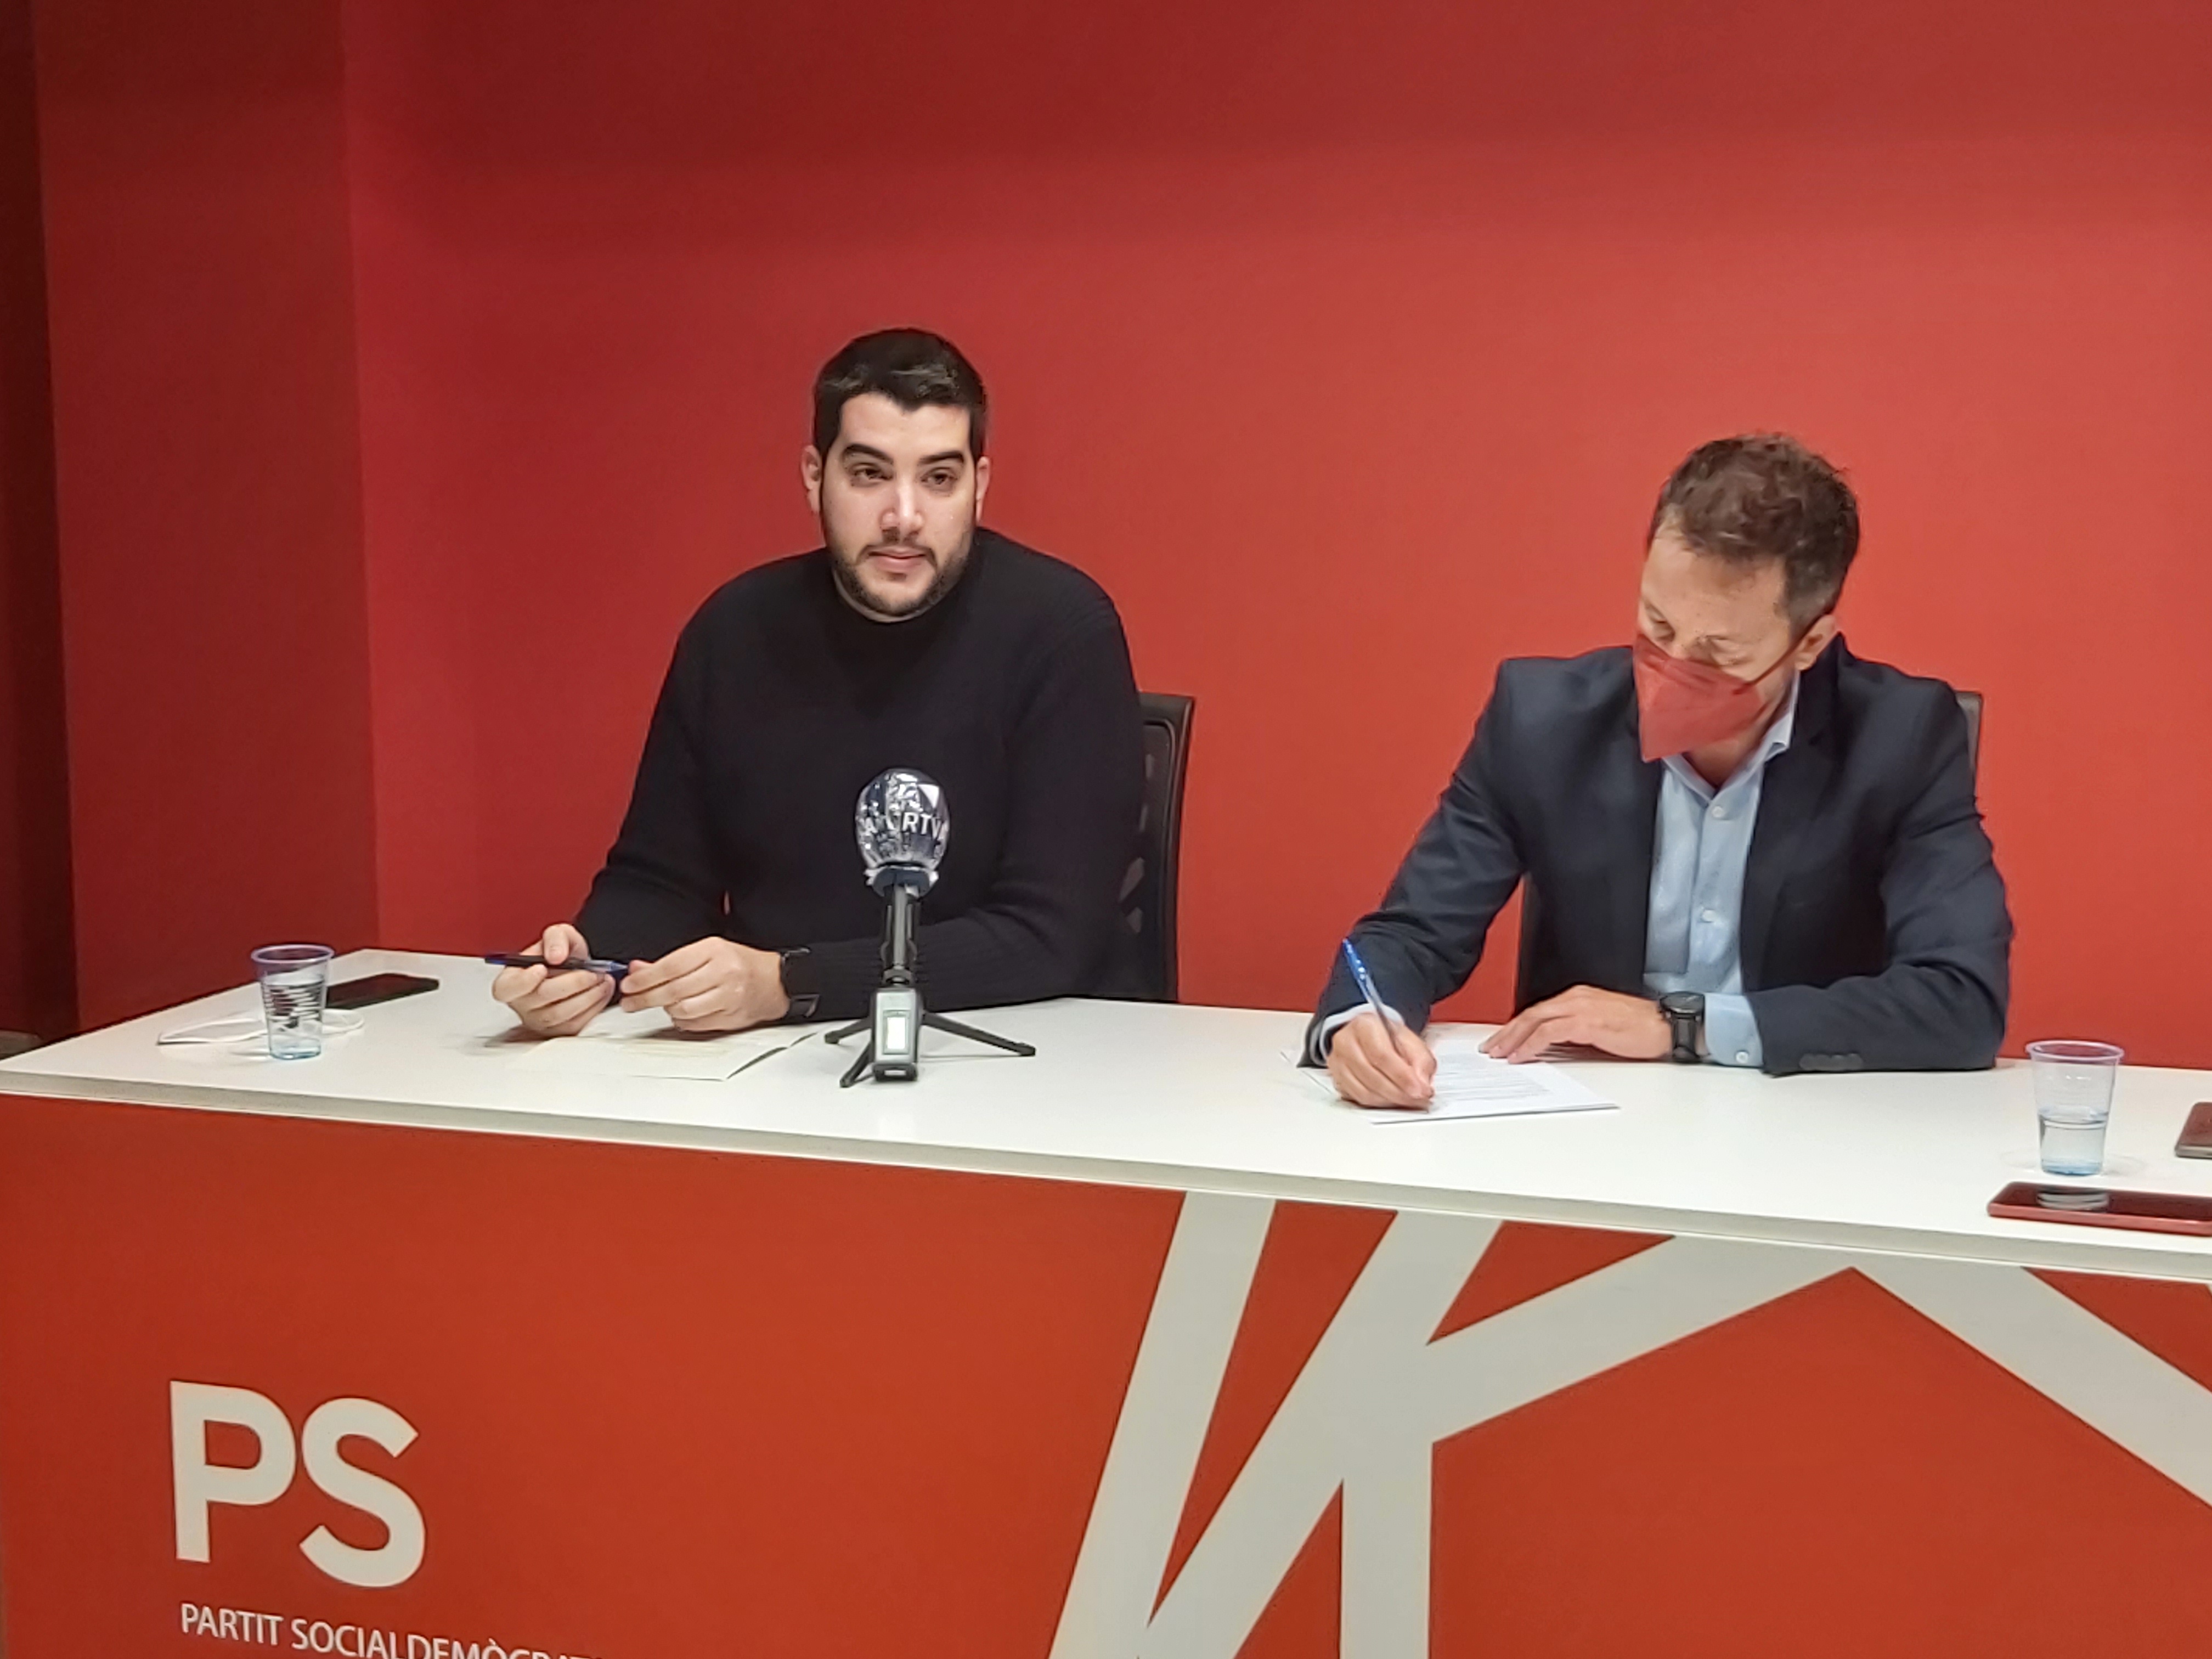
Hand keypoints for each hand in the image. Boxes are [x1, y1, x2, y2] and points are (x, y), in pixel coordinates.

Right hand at [491, 922, 614, 1035]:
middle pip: (543, 997)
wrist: (577, 969)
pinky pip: (575, 1023)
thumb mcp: (557, 934)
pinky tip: (602, 991)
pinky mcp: (558, 1030)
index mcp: (510, 981)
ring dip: (588, 995)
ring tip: (602, 979)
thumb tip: (555, 956)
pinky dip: (594, 1006)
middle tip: (593, 972)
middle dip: (573, 982)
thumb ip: (554, 938)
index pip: (507, 988)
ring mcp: (538, 1020)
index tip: (542, 968)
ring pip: (561, 1013)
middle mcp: (521, 1004)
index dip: (524, 980)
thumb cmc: (560, 954)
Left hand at [619, 937, 788, 1032]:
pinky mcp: (730, 1017)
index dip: (645, 978)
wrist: (776, 981)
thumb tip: (638, 969)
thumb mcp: (707, 952)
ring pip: (683, 1009)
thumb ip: (672, 961)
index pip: (671, 966)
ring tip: (660, 1004)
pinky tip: (680, 1013)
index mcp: (714, 950)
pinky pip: (696, 1023)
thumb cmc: (740, 964)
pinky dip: (682, 1021)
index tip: (629, 985)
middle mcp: (723, 972)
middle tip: (630, 1002)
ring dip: (666, 1009)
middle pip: (673, 990)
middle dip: (646, 998)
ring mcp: (728, 997)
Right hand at [1325, 1011, 1437, 1109]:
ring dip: (1391, 1101)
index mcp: (1364, 1026)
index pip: (1382, 1055)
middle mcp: (1346, 1042)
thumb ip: (1420, 1060)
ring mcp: (1338, 1062)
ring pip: (1364, 1092)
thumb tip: (1422, 1085)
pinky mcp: (1338, 1079)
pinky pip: (1359, 1099)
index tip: (1419, 1090)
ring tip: (1409, 1100)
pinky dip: (1379, 1104)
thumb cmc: (1387, 1037)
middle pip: (1372, 1076)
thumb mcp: (1410, 1040)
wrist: (1367, 1035)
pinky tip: (1393, 1101)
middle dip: (1399, 1093)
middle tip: (1418, 1098)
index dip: (1402, 1076)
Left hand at [1481, 986, 1669, 1062]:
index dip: (1517, 1026)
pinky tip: (1521, 1056)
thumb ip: (1577, 1031)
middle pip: (1530, 1013)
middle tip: (1491, 1047)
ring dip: (1513, 1038)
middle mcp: (1576, 998)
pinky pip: (1548, 1033)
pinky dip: (1531, 1044)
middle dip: (1507, 1031)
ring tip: (1499, 1053)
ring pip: (1534, 1021)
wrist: (1666, 1026)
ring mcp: (1580, 1008)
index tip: (1503, 1039)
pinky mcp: (1586, 1022)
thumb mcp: (1602, 1026)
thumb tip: (1555, 1048)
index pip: (1539, 1010)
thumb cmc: (1641, 1028)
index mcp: (1579, 997)